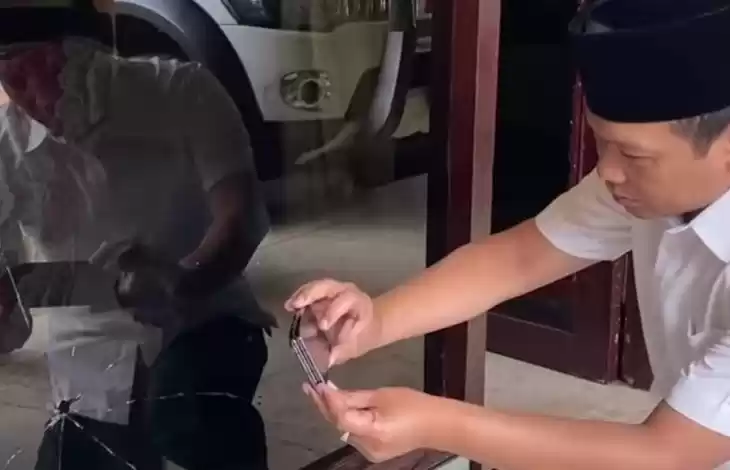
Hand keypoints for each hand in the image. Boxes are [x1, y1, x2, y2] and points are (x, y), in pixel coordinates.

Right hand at [285, 279, 380, 364]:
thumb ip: (342, 350)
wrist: (371, 324)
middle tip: (296, 305)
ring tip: (289, 306)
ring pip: (317, 287)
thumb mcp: (357, 344)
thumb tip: (327, 359)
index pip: (345, 301)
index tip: (322, 325)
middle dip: (312, 294)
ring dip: (302, 295)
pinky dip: (300, 298)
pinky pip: (310, 291)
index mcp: (359, 303)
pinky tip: (290, 307)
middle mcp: (346, 291)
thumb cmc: (364, 335)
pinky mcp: (324, 293)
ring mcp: (334, 290)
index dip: (332, 312)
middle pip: (328, 286)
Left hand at [305, 384, 444, 462]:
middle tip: (311, 387)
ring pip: (344, 430)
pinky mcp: (373, 453)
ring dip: (335, 412)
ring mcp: (370, 453)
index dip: (327, 401)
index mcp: (372, 432)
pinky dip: (347, 420)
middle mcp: (368, 447)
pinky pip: (354, 434)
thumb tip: (330, 392)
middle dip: (325, 406)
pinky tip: (343, 407)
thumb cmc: (413, 405)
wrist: (437, 425)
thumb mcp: (382, 395)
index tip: (316, 384)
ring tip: (324, 393)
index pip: (340, 417)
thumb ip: (353, 397)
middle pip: (339, 425)